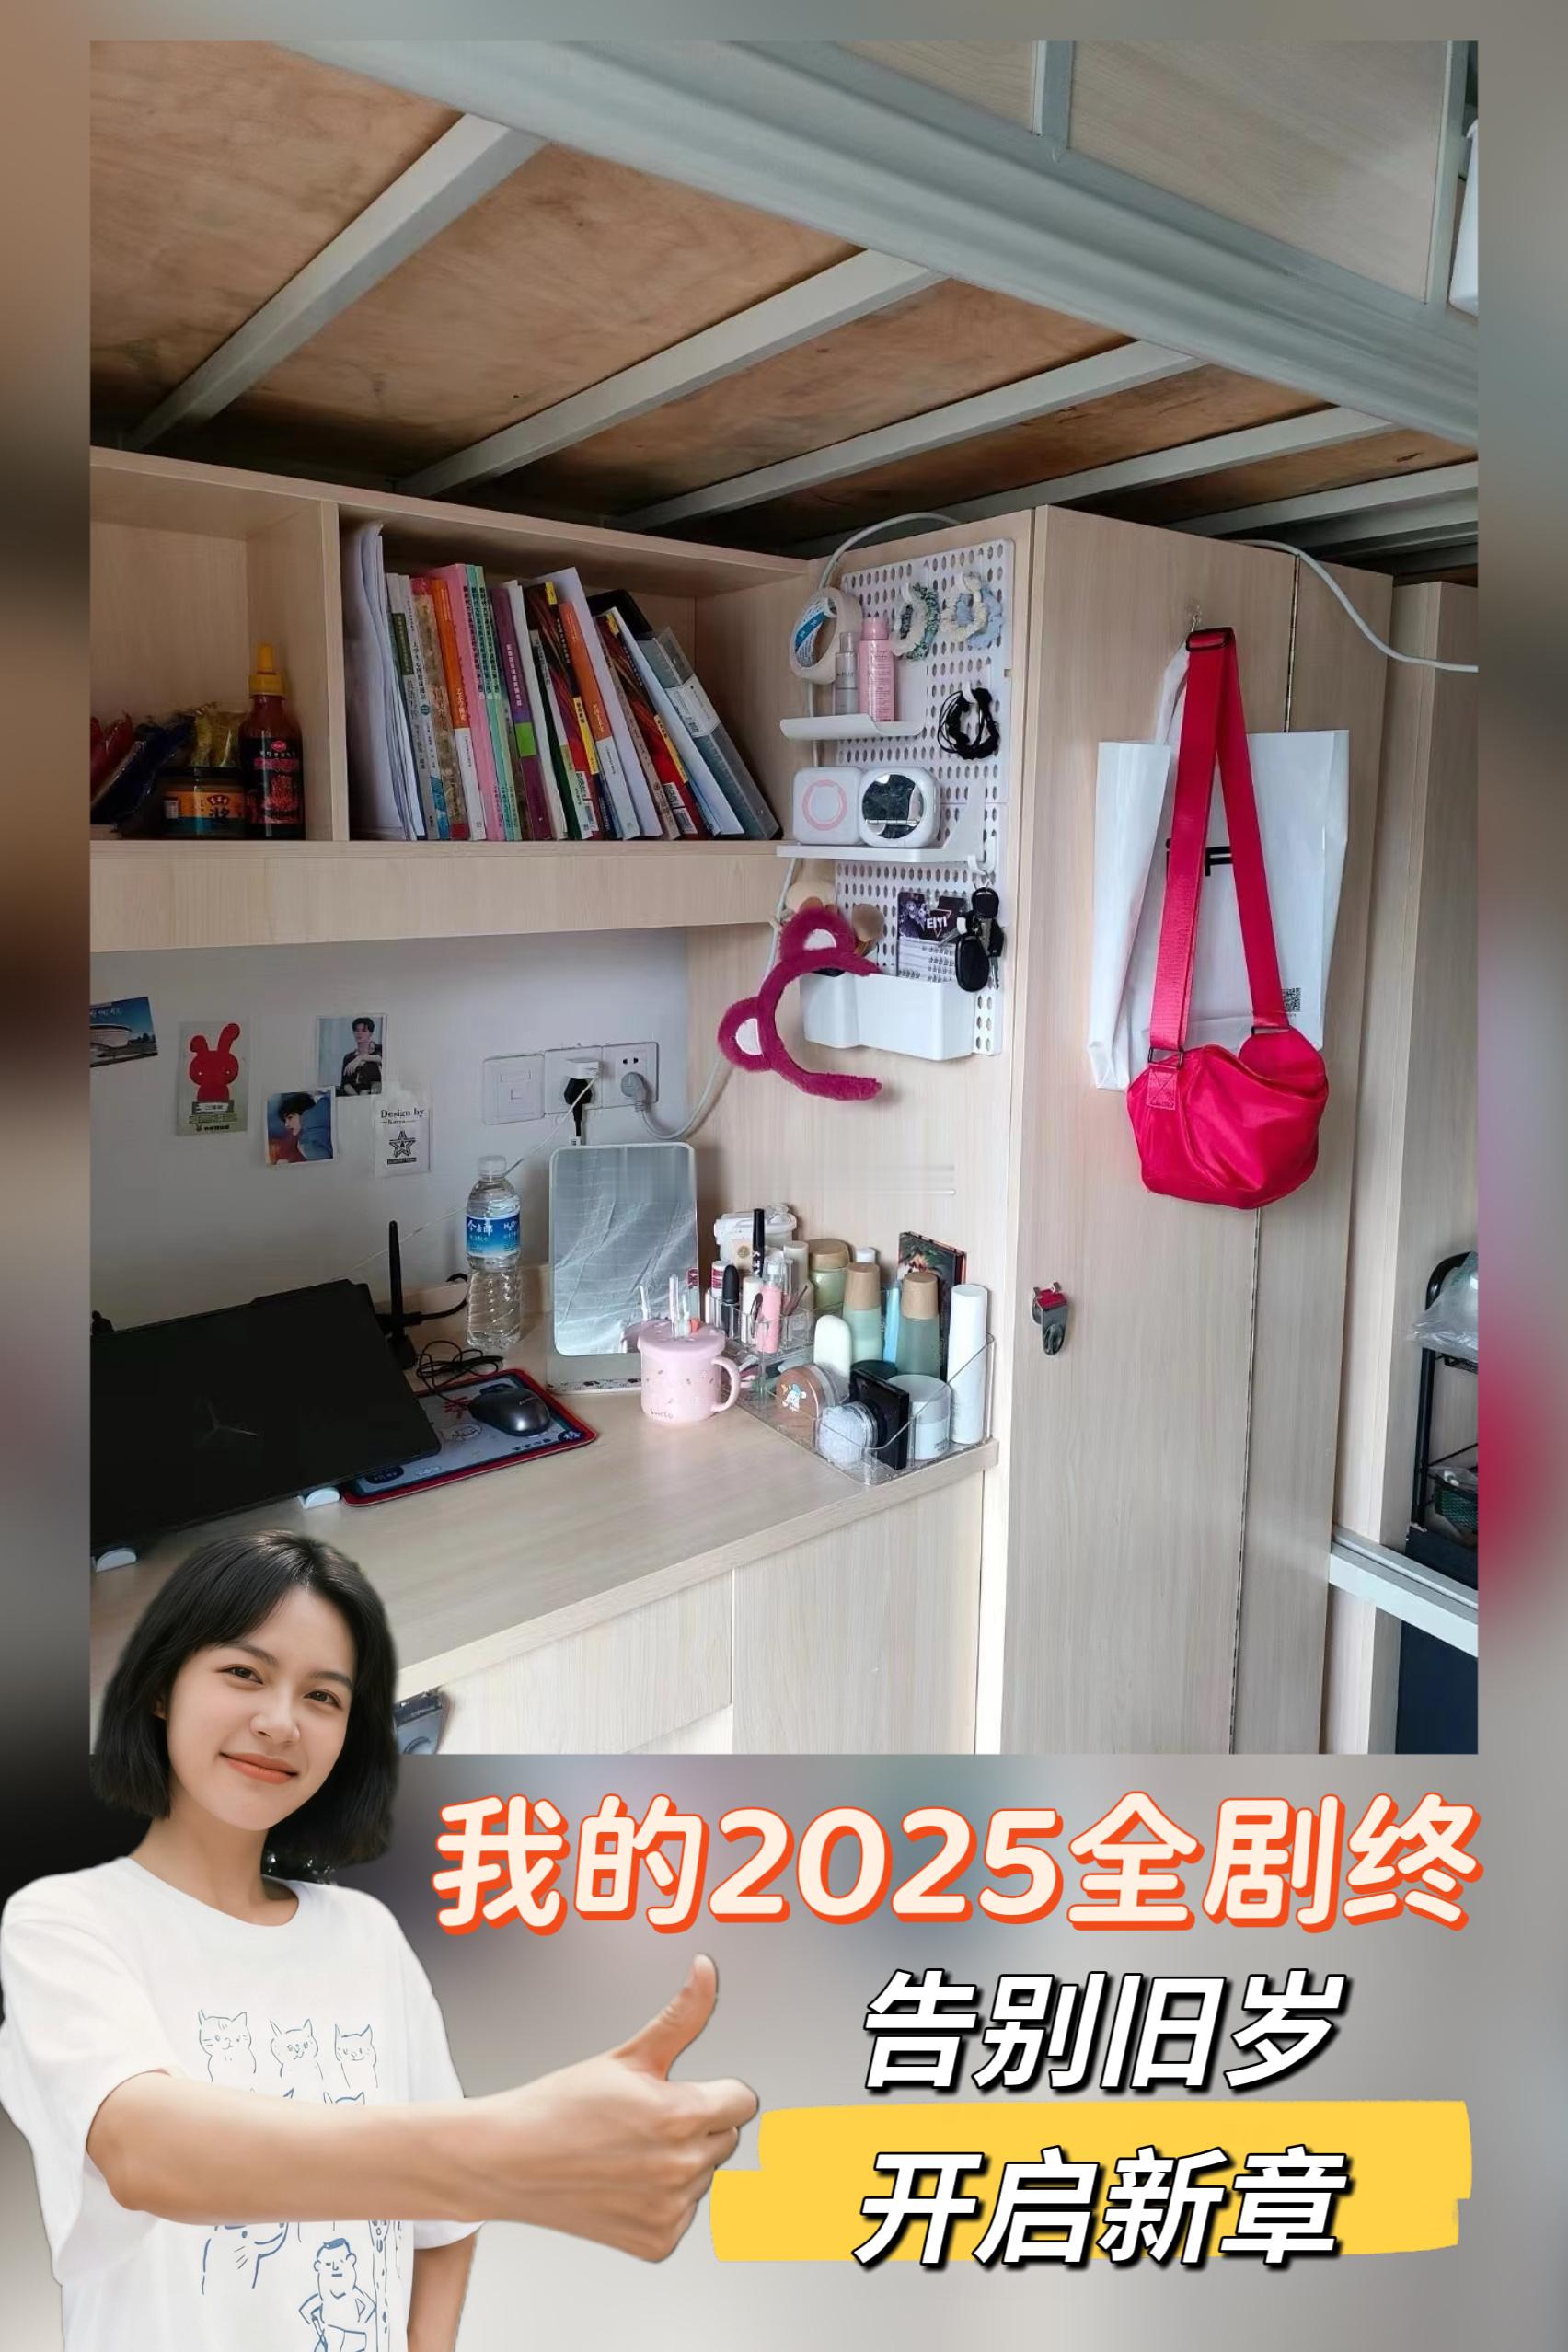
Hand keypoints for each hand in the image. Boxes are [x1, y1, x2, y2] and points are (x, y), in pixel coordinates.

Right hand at [475, 1955, 756, 2259]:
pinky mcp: (657, 2242)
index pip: (742, 2102)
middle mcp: (681, 2168)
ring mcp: (670, 2211)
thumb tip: (707, 1970)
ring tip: (627, 2150)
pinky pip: (683, 2213)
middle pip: (725, 2138)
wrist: (510, 2160)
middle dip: (696, 2125)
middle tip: (644, 2119)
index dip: (712, 2091)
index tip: (678, 2093)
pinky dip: (661, 2201)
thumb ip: (682, 2015)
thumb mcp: (628, 2054)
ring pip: (704, 2175)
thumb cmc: (562, 2105)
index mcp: (681, 2116)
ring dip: (679, 2163)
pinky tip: (624, 2183)